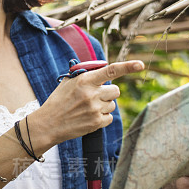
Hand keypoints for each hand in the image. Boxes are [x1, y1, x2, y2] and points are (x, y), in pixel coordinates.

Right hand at [30, 60, 144, 147]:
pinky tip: (89, 117)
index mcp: (84, 81)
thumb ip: (84, 75)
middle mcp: (92, 94)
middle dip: (108, 92)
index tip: (140, 64)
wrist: (48, 123)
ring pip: (112, 104)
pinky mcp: (97, 123)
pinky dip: (102, 117)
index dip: (128, 67)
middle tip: (96, 95)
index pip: (111, 71)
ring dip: (104, 105)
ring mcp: (95, 109)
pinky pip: (109, 117)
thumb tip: (101, 70)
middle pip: (115, 90)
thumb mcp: (67, 83)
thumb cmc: (58, 101)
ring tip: (88, 108)